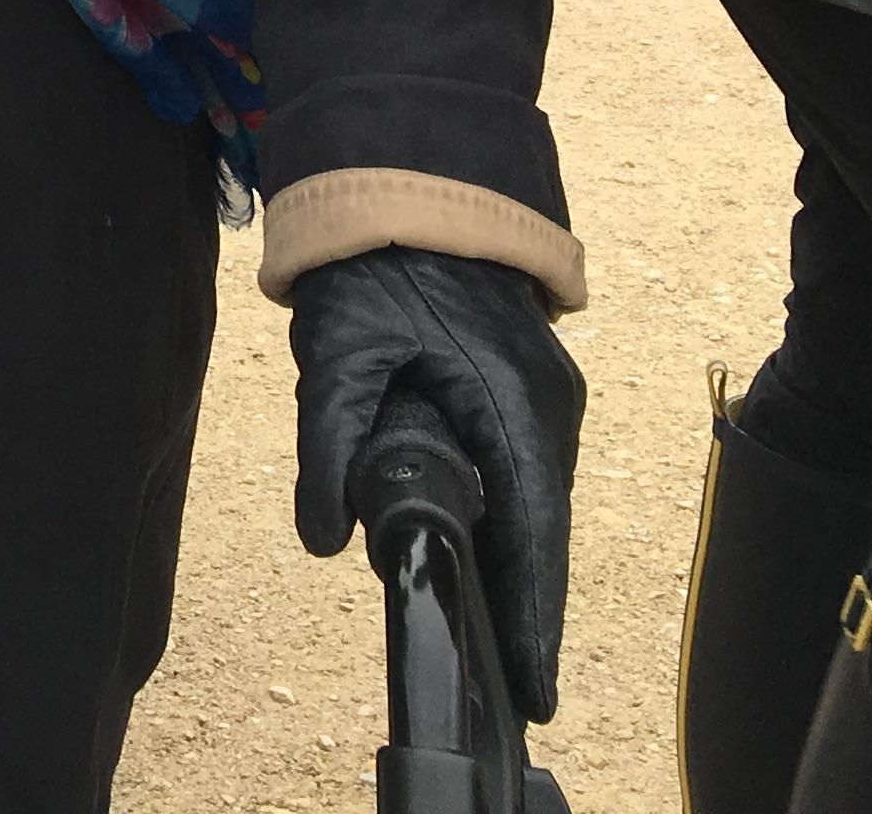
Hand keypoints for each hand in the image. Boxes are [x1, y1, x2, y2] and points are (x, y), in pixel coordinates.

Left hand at [289, 244, 583, 720]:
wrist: (410, 177)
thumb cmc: (375, 261)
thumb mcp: (337, 347)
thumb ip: (327, 438)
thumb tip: (324, 537)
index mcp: (513, 404)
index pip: (535, 538)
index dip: (534, 621)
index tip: (536, 693)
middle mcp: (547, 407)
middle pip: (544, 533)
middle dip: (529, 611)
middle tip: (517, 694)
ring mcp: (545, 396)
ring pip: (537, 504)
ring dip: (522, 569)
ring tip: (504, 646)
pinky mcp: (527, 387)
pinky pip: (527, 472)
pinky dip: (515, 523)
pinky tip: (492, 563)